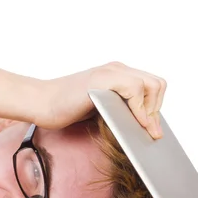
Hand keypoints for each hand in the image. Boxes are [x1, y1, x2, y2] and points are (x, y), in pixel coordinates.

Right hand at [37, 62, 166, 138]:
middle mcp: (116, 69)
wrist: (41, 103)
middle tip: (146, 129)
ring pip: (152, 85)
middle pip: (157, 84)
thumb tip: (142, 124)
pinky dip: (139, 109)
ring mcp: (111, 71)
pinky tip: (134, 122)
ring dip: (150, 110)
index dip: (154, 108)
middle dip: (156, 109)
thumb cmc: (63, 108)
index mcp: (116, 73)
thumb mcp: (99, 107)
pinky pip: (136, 89)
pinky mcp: (104, 79)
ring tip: (141, 127)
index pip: (151, 86)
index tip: (150, 129)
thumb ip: (118, 108)